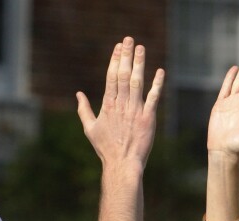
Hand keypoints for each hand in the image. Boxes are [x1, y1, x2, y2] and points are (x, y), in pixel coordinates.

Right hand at [76, 37, 164, 168]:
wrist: (122, 164)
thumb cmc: (105, 149)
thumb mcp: (89, 129)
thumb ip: (84, 110)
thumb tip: (78, 94)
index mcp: (108, 105)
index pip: (111, 77)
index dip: (115, 60)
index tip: (118, 47)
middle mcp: (121, 104)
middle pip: (123, 74)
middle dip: (126, 55)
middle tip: (129, 39)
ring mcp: (135, 111)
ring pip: (137, 82)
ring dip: (139, 63)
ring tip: (141, 48)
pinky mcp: (148, 118)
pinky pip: (153, 98)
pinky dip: (157, 84)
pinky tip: (160, 72)